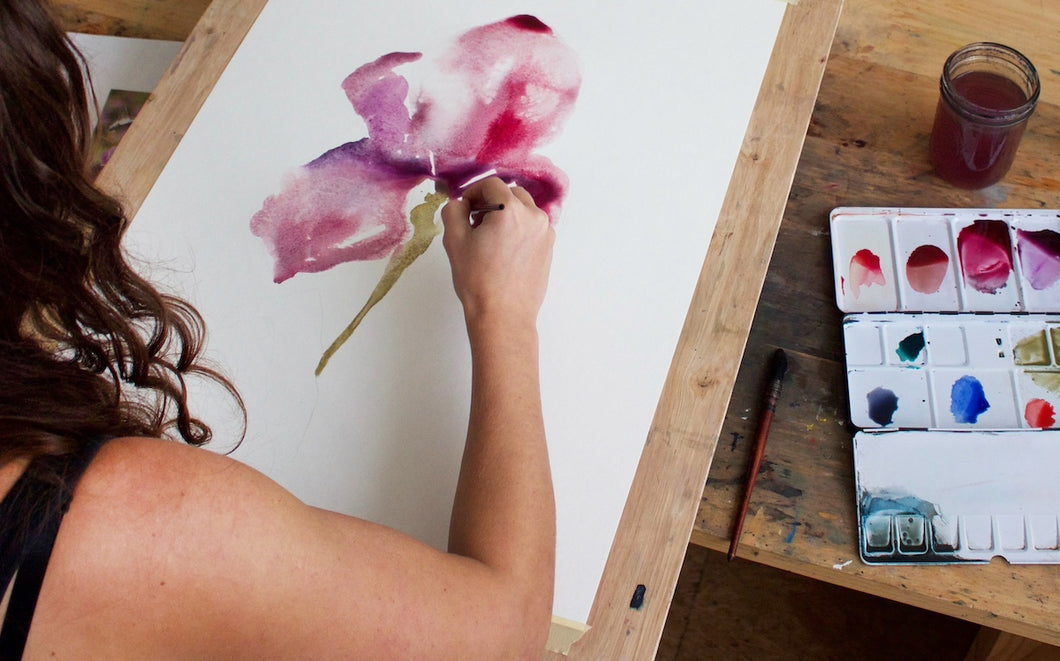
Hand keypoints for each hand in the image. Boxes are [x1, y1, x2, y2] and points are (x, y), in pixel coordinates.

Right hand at [441, 177, 554, 331]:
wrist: (503, 315)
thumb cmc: (478, 280)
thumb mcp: (454, 241)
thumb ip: (454, 211)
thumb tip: (460, 203)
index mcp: (511, 210)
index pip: (491, 184)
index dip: (473, 192)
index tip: (464, 208)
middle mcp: (534, 216)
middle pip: (511, 193)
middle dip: (491, 201)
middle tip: (475, 222)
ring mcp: (545, 232)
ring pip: (524, 210)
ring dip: (506, 214)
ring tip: (489, 239)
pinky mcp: (549, 248)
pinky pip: (532, 227)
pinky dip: (518, 229)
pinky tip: (504, 251)